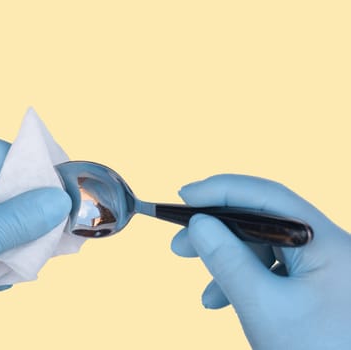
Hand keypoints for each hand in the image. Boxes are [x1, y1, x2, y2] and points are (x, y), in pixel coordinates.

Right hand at [171, 175, 350, 349]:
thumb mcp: (262, 306)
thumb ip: (227, 260)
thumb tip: (199, 224)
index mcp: (325, 242)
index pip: (267, 197)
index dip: (221, 190)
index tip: (184, 196)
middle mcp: (326, 245)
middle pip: (261, 220)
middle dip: (217, 231)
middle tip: (179, 243)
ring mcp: (321, 265)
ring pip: (262, 246)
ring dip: (227, 262)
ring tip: (203, 288)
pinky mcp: (312, 282)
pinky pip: (270, 268)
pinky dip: (243, 279)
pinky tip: (222, 300)